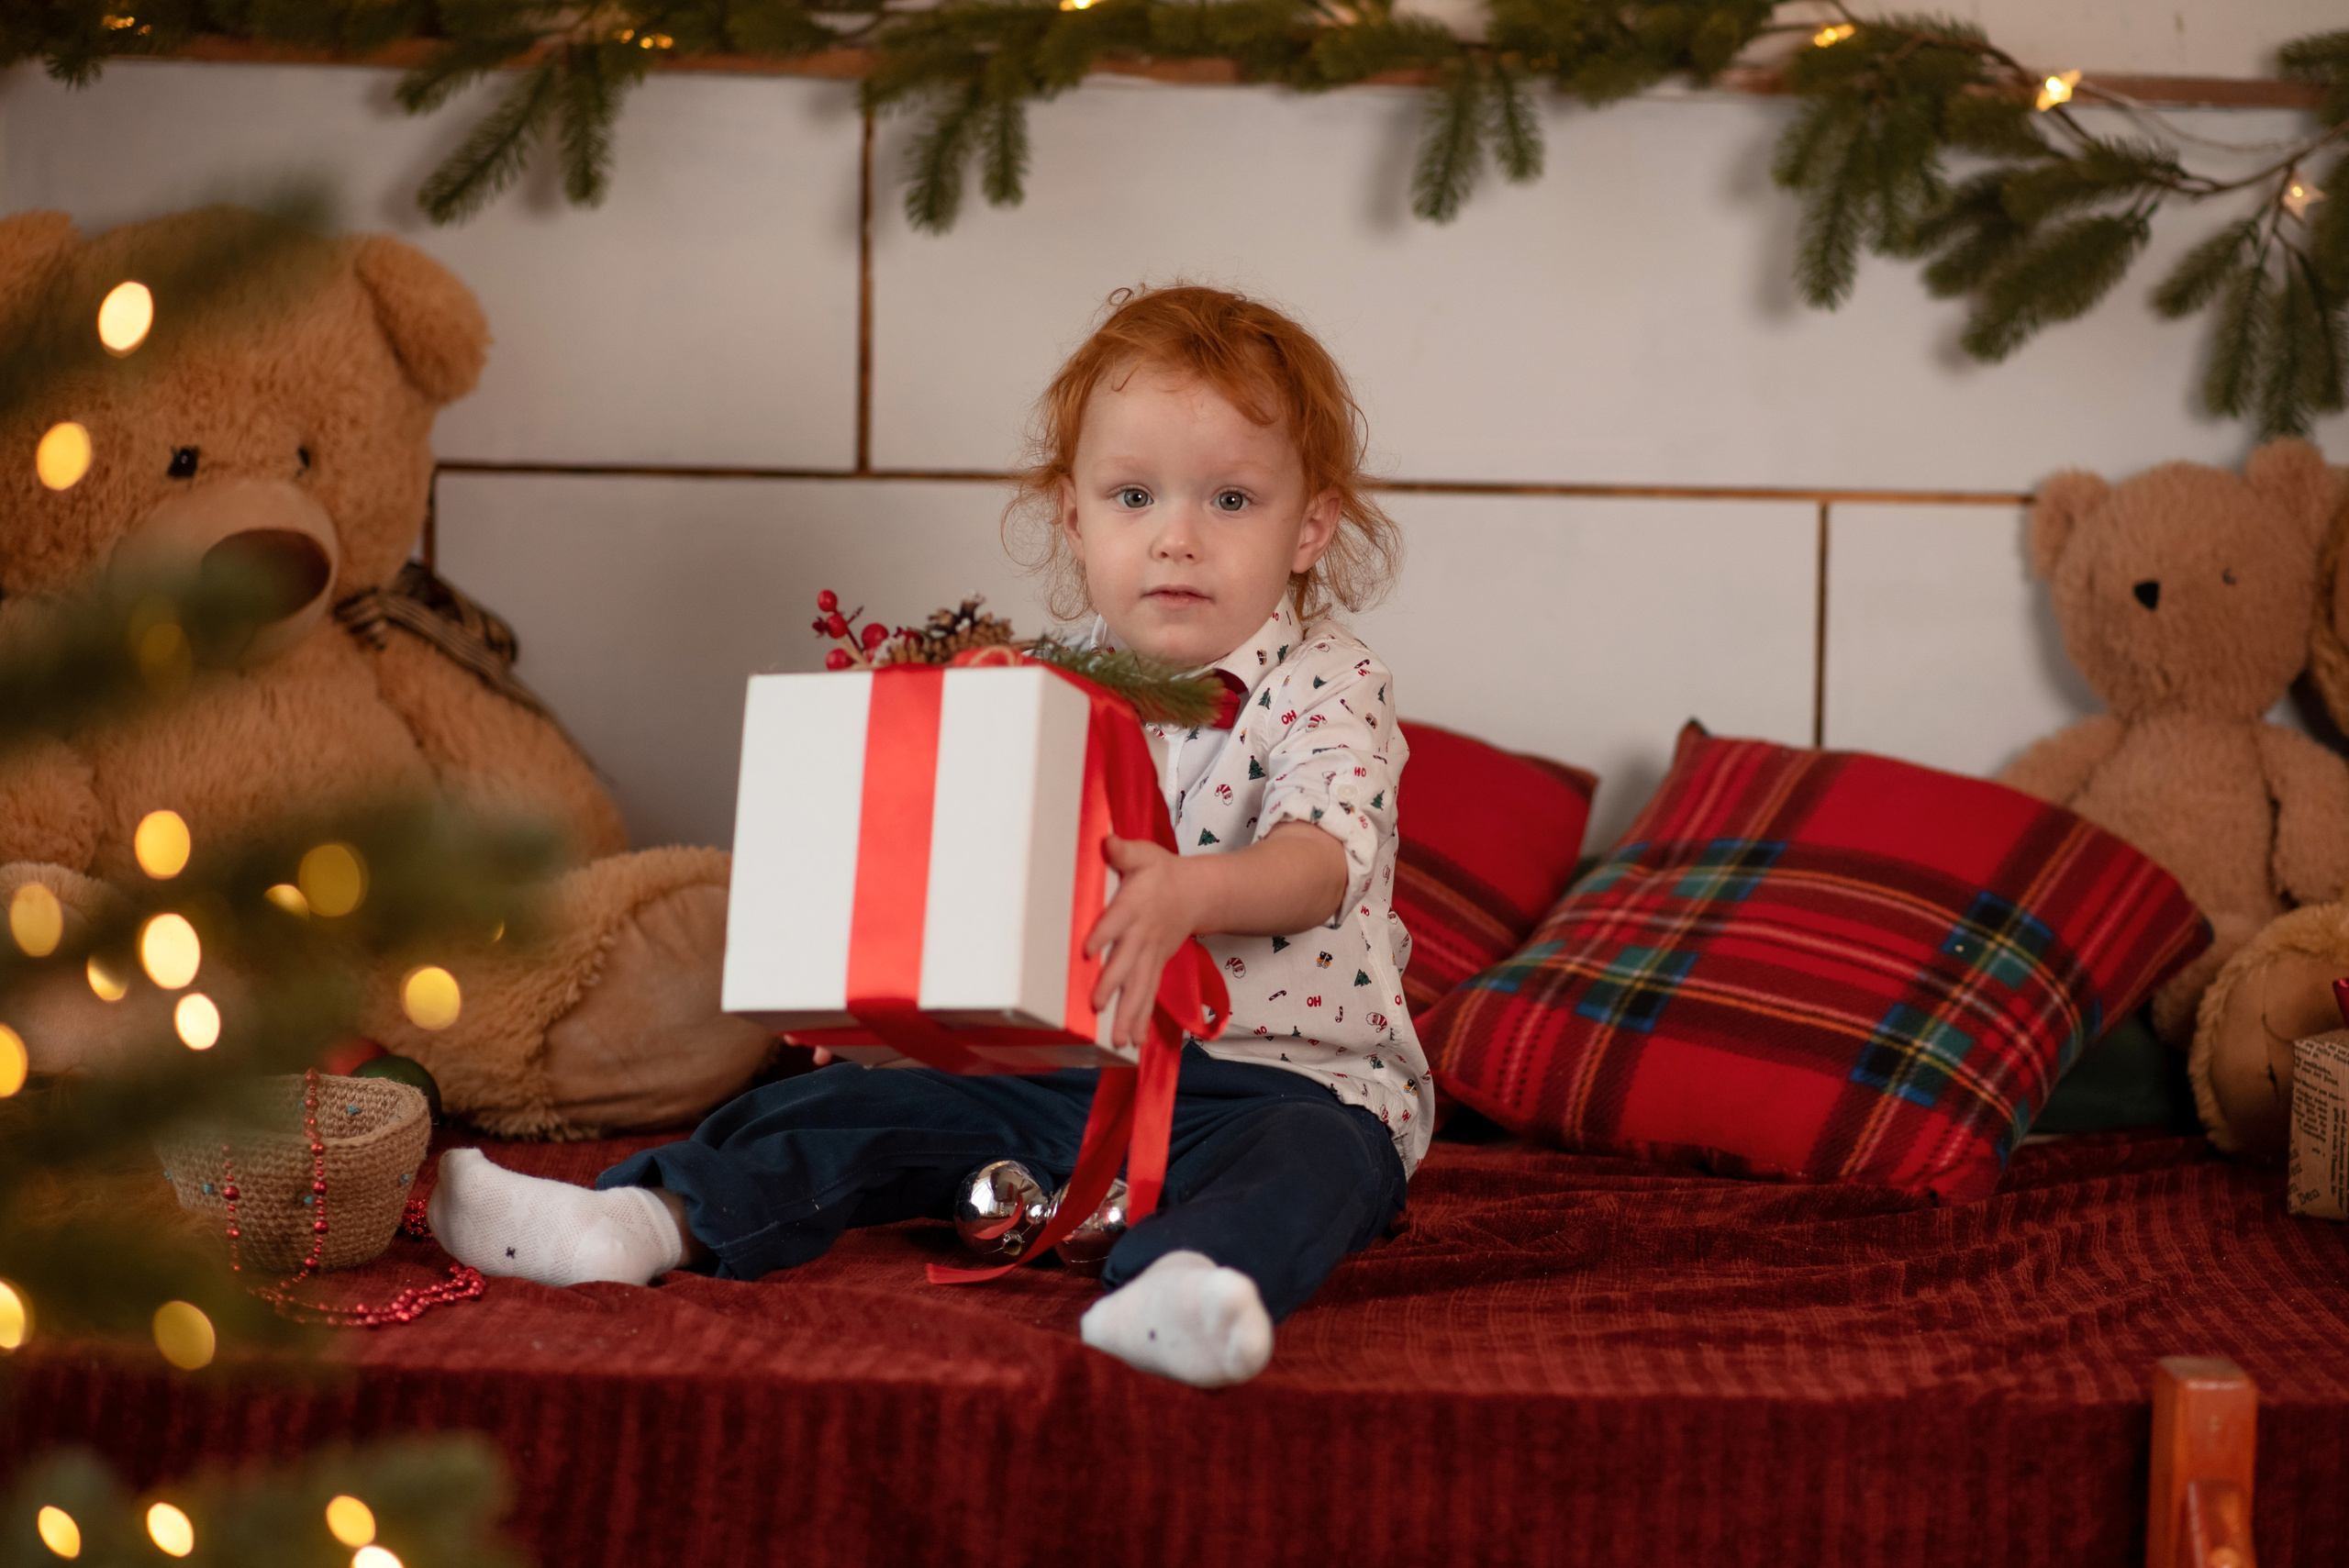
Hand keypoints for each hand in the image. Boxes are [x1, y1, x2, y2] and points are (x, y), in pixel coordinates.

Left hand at [1085, 835, 1211, 1049]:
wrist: (1197, 893)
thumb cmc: (1162, 873)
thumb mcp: (1145, 854)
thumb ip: (1124, 851)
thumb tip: (1106, 841)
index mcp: (1136, 906)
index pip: (1118, 921)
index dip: (1104, 935)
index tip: (1087, 951)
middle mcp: (1143, 936)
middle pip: (1128, 963)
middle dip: (1114, 986)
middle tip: (1097, 1006)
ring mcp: (1151, 956)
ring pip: (1140, 988)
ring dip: (1130, 1014)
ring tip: (1120, 1040)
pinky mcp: (1155, 968)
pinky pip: (1149, 996)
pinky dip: (1142, 1019)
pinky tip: (1133, 1042)